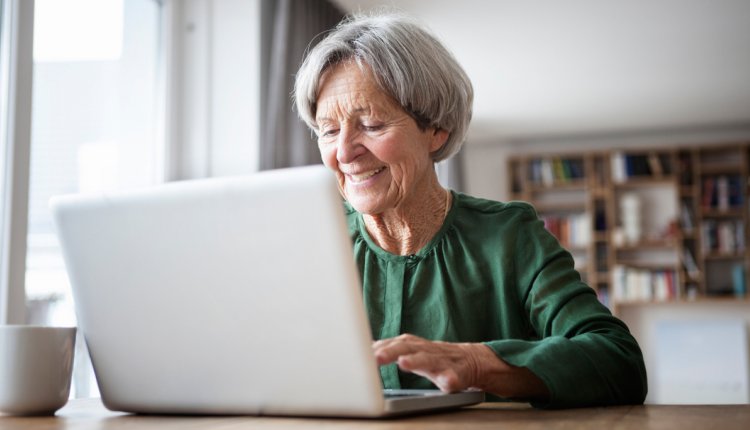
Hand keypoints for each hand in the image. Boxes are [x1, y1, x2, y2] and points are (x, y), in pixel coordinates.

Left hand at [372, 333, 496, 392]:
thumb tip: (361, 348)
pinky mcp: (457, 375)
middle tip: (376, 357)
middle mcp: (426, 350)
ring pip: (429, 360)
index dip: (379, 347)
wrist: (470, 361)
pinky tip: (446, 382)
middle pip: (407, 347)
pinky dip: (450, 379)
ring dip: (416, 361)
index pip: (393, 343)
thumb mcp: (410, 350)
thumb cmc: (433, 357)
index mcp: (413, 345)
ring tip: (404, 363)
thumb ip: (388, 349)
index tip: (361, 351)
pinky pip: (453, 377)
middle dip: (391, 351)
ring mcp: (442, 362)